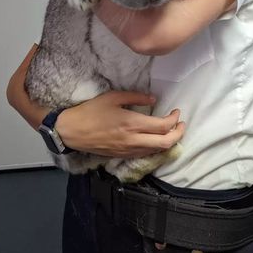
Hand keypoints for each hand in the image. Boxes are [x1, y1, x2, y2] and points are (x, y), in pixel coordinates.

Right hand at [55, 91, 184, 158]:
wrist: (72, 131)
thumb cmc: (91, 111)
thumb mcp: (113, 97)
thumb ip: (135, 97)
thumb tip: (153, 99)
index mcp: (132, 123)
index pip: (163, 126)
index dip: (174, 120)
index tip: (176, 112)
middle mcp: (133, 140)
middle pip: (165, 143)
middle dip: (178, 134)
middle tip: (181, 124)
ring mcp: (128, 150)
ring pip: (156, 151)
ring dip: (168, 142)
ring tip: (172, 131)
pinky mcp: (123, 156)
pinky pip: (145, 154)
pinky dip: (155, 147)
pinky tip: (155, 139)